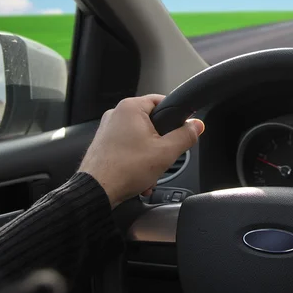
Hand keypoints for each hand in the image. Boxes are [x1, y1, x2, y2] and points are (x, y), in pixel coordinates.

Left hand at [78, 94, 204, 207]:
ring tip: (150, 171)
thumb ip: (185, 136)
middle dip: (161, 142)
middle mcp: (116, 114)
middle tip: (164, 155)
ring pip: (141, 137)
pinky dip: (137, 160)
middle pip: (152, 122)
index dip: (175, 116)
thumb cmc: (124, 170)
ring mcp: (107, 129)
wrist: (96, 192)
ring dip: (150, 155)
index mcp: (130, 108)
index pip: (162, 100)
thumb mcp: (166, 152)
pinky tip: (141, 177)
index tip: (182, 129)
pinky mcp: (104, 144)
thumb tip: (196, 126)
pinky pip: (128, 147)